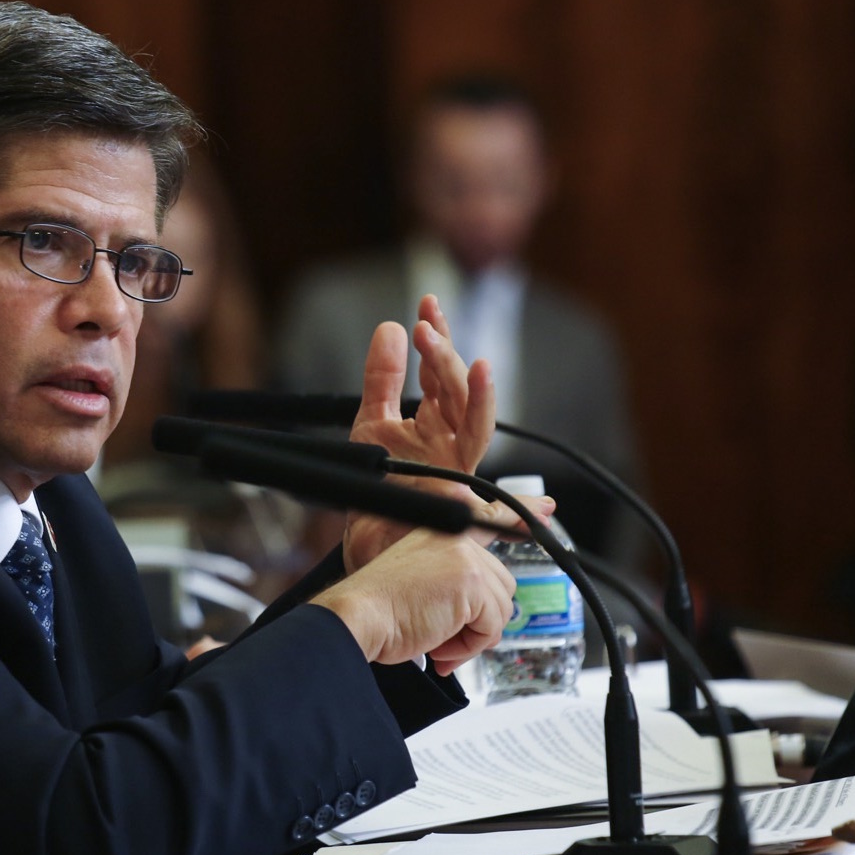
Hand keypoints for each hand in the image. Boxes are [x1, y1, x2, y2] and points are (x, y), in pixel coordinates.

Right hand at [314, 528, 515, 672]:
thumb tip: (486, 616)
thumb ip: (452, 585)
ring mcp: (465, 558)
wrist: (358, 616)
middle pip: (501, 585)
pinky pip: (491, 627)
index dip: (520, 513)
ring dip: (472, 636)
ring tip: (437, 640)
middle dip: (478, 620)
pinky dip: (469, 646)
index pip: (488, 517)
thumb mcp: (417, 584)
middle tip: (443, 636)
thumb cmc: (375, 609)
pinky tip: (440, 644)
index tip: (545, 507)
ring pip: (501, 609)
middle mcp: (454, 538)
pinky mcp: (471, 583)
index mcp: (438, 532)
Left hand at [343, 295, 494, 571]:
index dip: (438, 337)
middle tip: (425, 319)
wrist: (370, 551)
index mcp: (436, 425)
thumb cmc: (376, 496)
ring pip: (471, 410)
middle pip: (459, 385)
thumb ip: (382, 379)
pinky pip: (479, 442)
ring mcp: (459, 464)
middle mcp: (453, 441)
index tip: (428, 302)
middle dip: (443, 349)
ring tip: (437, 338)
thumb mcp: (371, 425)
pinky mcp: (459, 486)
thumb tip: (390, 328)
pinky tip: (481, 373)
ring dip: (458, 372)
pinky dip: (483, 406)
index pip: (443, 372)